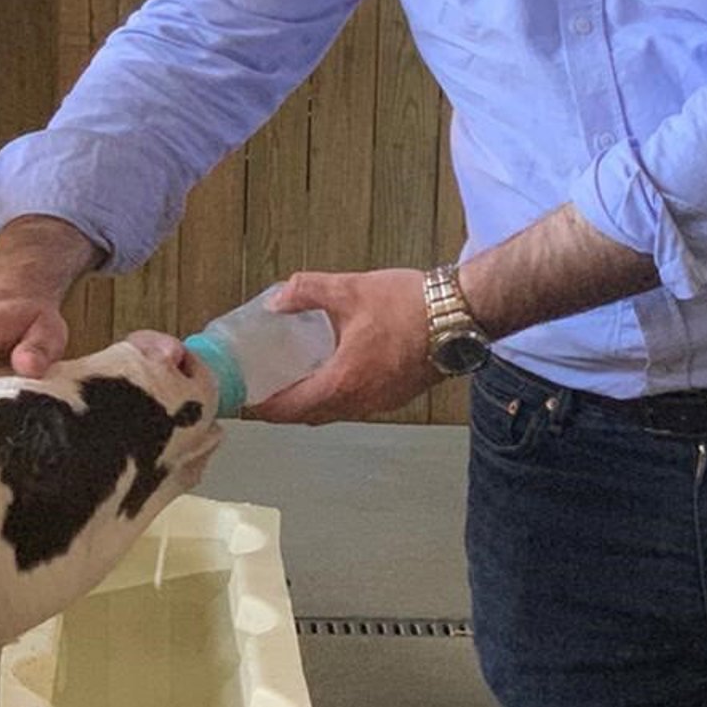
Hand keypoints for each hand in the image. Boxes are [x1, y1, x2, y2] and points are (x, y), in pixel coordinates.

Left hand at [247, 268, 437, 423]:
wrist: (462, 315)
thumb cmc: (412, 306)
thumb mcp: (351, 289)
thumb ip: (307, 291)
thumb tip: (278, 299)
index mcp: (344, 381)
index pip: (291, 407)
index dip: (262, 407)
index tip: (244, 400)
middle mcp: (361, 401)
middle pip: (309, 416)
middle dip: (282, 408)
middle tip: (262, 391)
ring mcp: (382, 402)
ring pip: (334, 413)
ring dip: (310, 404)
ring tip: (293, 382)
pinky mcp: (397, 395)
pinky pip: (356, 405)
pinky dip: (335, 397)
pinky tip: (333, 374)